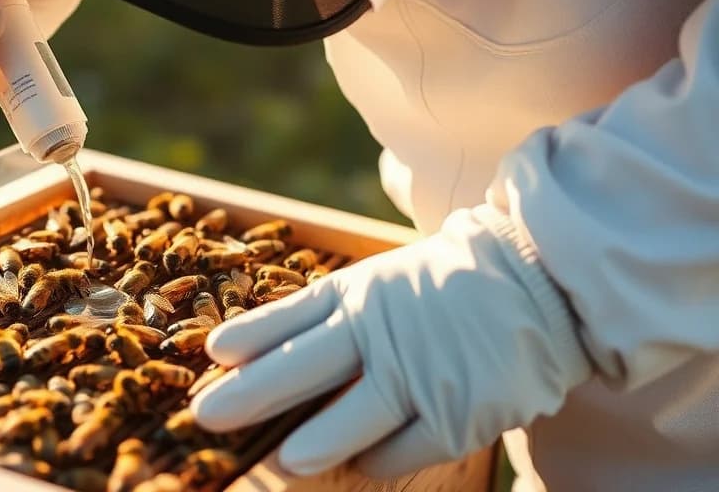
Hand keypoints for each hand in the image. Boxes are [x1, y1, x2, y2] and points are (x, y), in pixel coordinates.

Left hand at [191, 206, 591, 477]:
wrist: (541, 283)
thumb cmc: (442, 287)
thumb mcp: (376, 283)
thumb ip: (315, 316)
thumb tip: (239, 348)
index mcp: (361, 295)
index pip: (293, 319)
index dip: (252, 339)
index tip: (212, 356)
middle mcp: (384, 333)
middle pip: (304, 369)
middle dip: (250, 396)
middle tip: (206, 417)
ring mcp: (422, 374)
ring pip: (351, 421)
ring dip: (311, 444)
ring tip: (282, 461)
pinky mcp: (459, 413)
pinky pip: (401, 451)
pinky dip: (374, 461)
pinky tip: (356, 464)